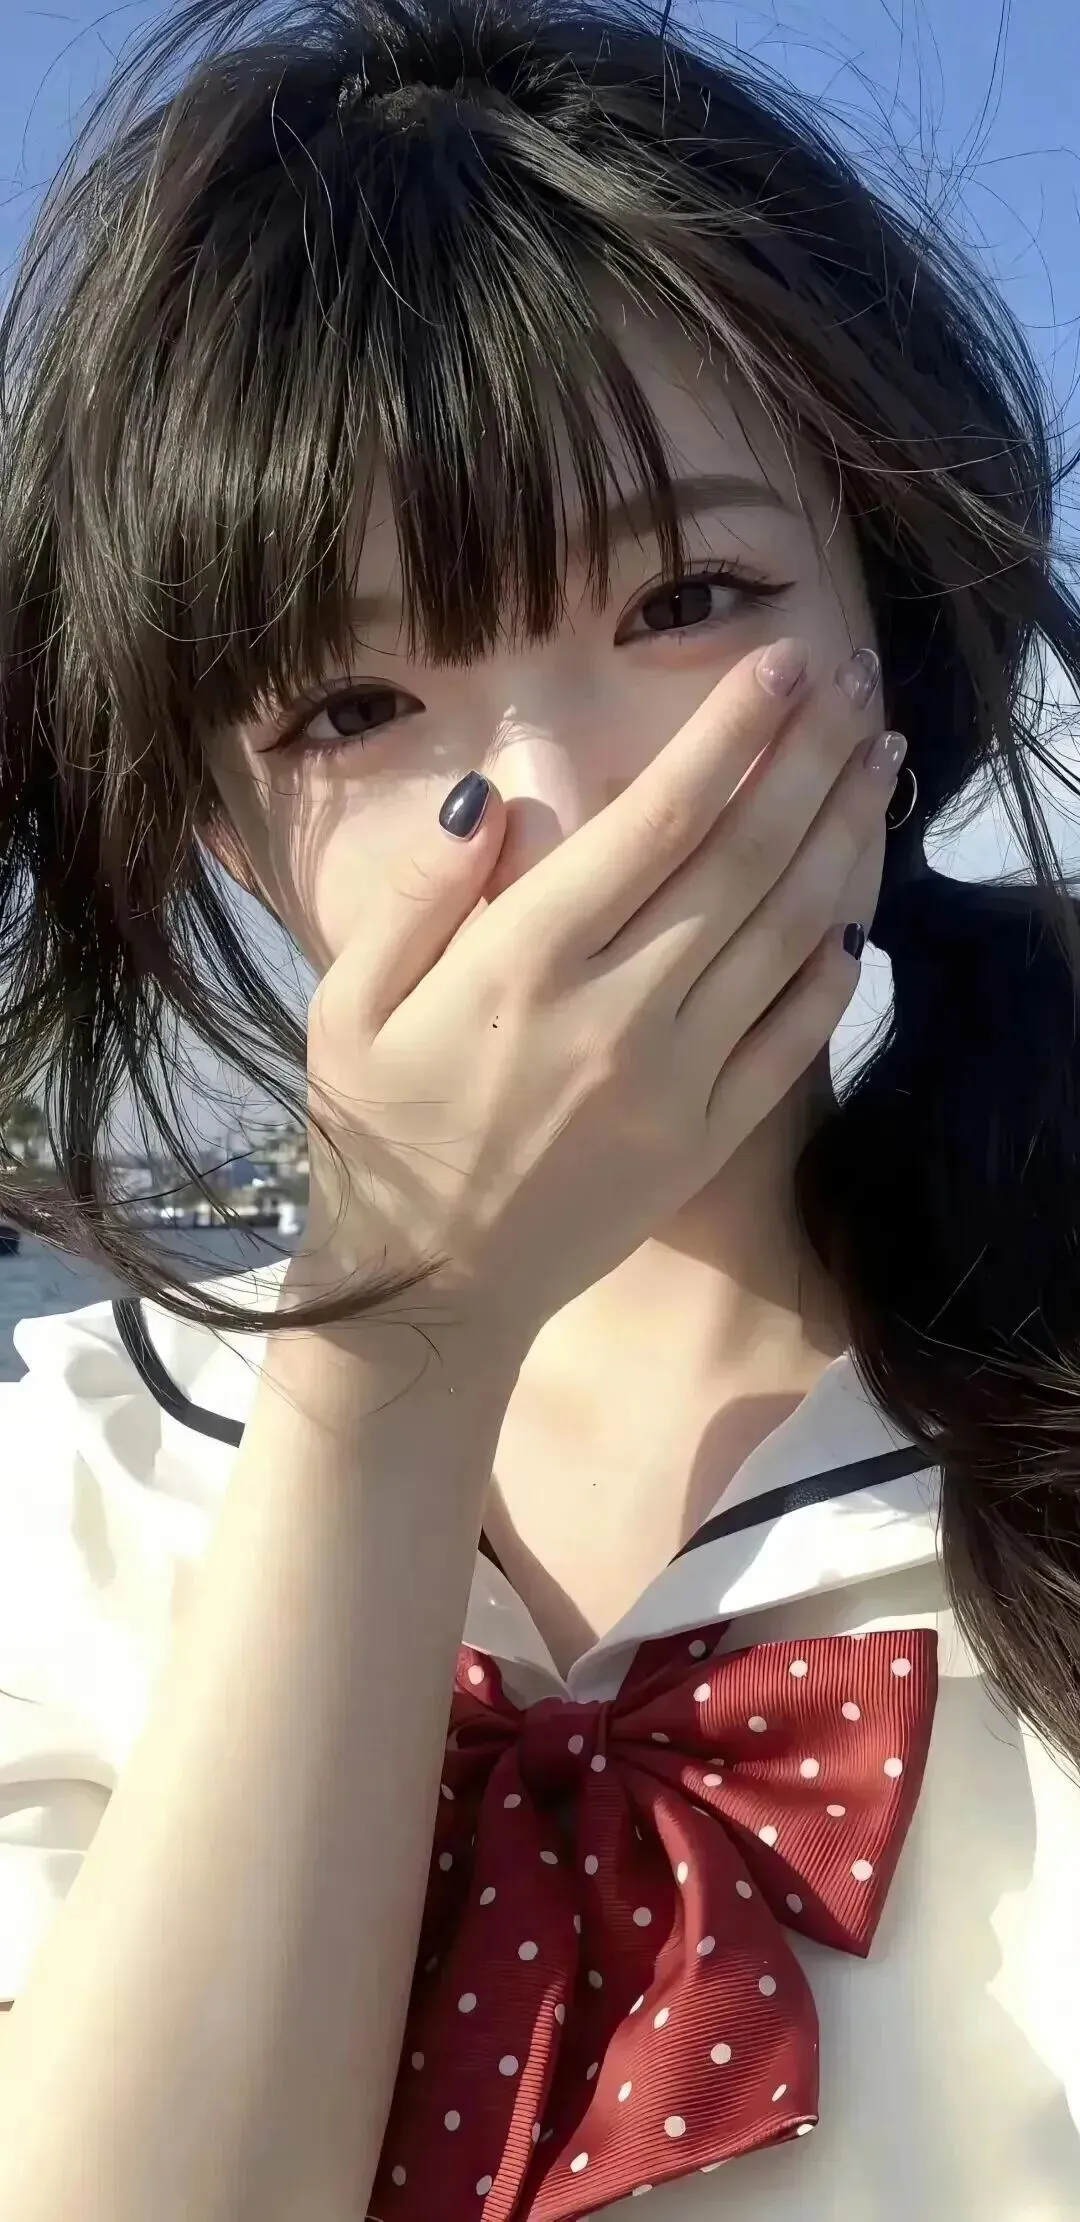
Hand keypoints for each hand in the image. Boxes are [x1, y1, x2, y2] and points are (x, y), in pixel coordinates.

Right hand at [298, 639, 900, 1356]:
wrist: (422, 1295)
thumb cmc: (374, 1135)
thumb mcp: (346, 1004)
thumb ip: (424, 896)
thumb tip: (498, 800)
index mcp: (527, 963)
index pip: (659, 819)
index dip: (732, 732)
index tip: (780, 663)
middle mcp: (620, 1010)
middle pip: (748, 860)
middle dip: (813, 758)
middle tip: (855, 684)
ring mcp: (677, 1080)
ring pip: (790, 936)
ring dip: (845, 839)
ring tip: (880, 763)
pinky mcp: (707, 1139)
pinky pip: (793, 1039)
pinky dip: (835, 968)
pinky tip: (858, 909)